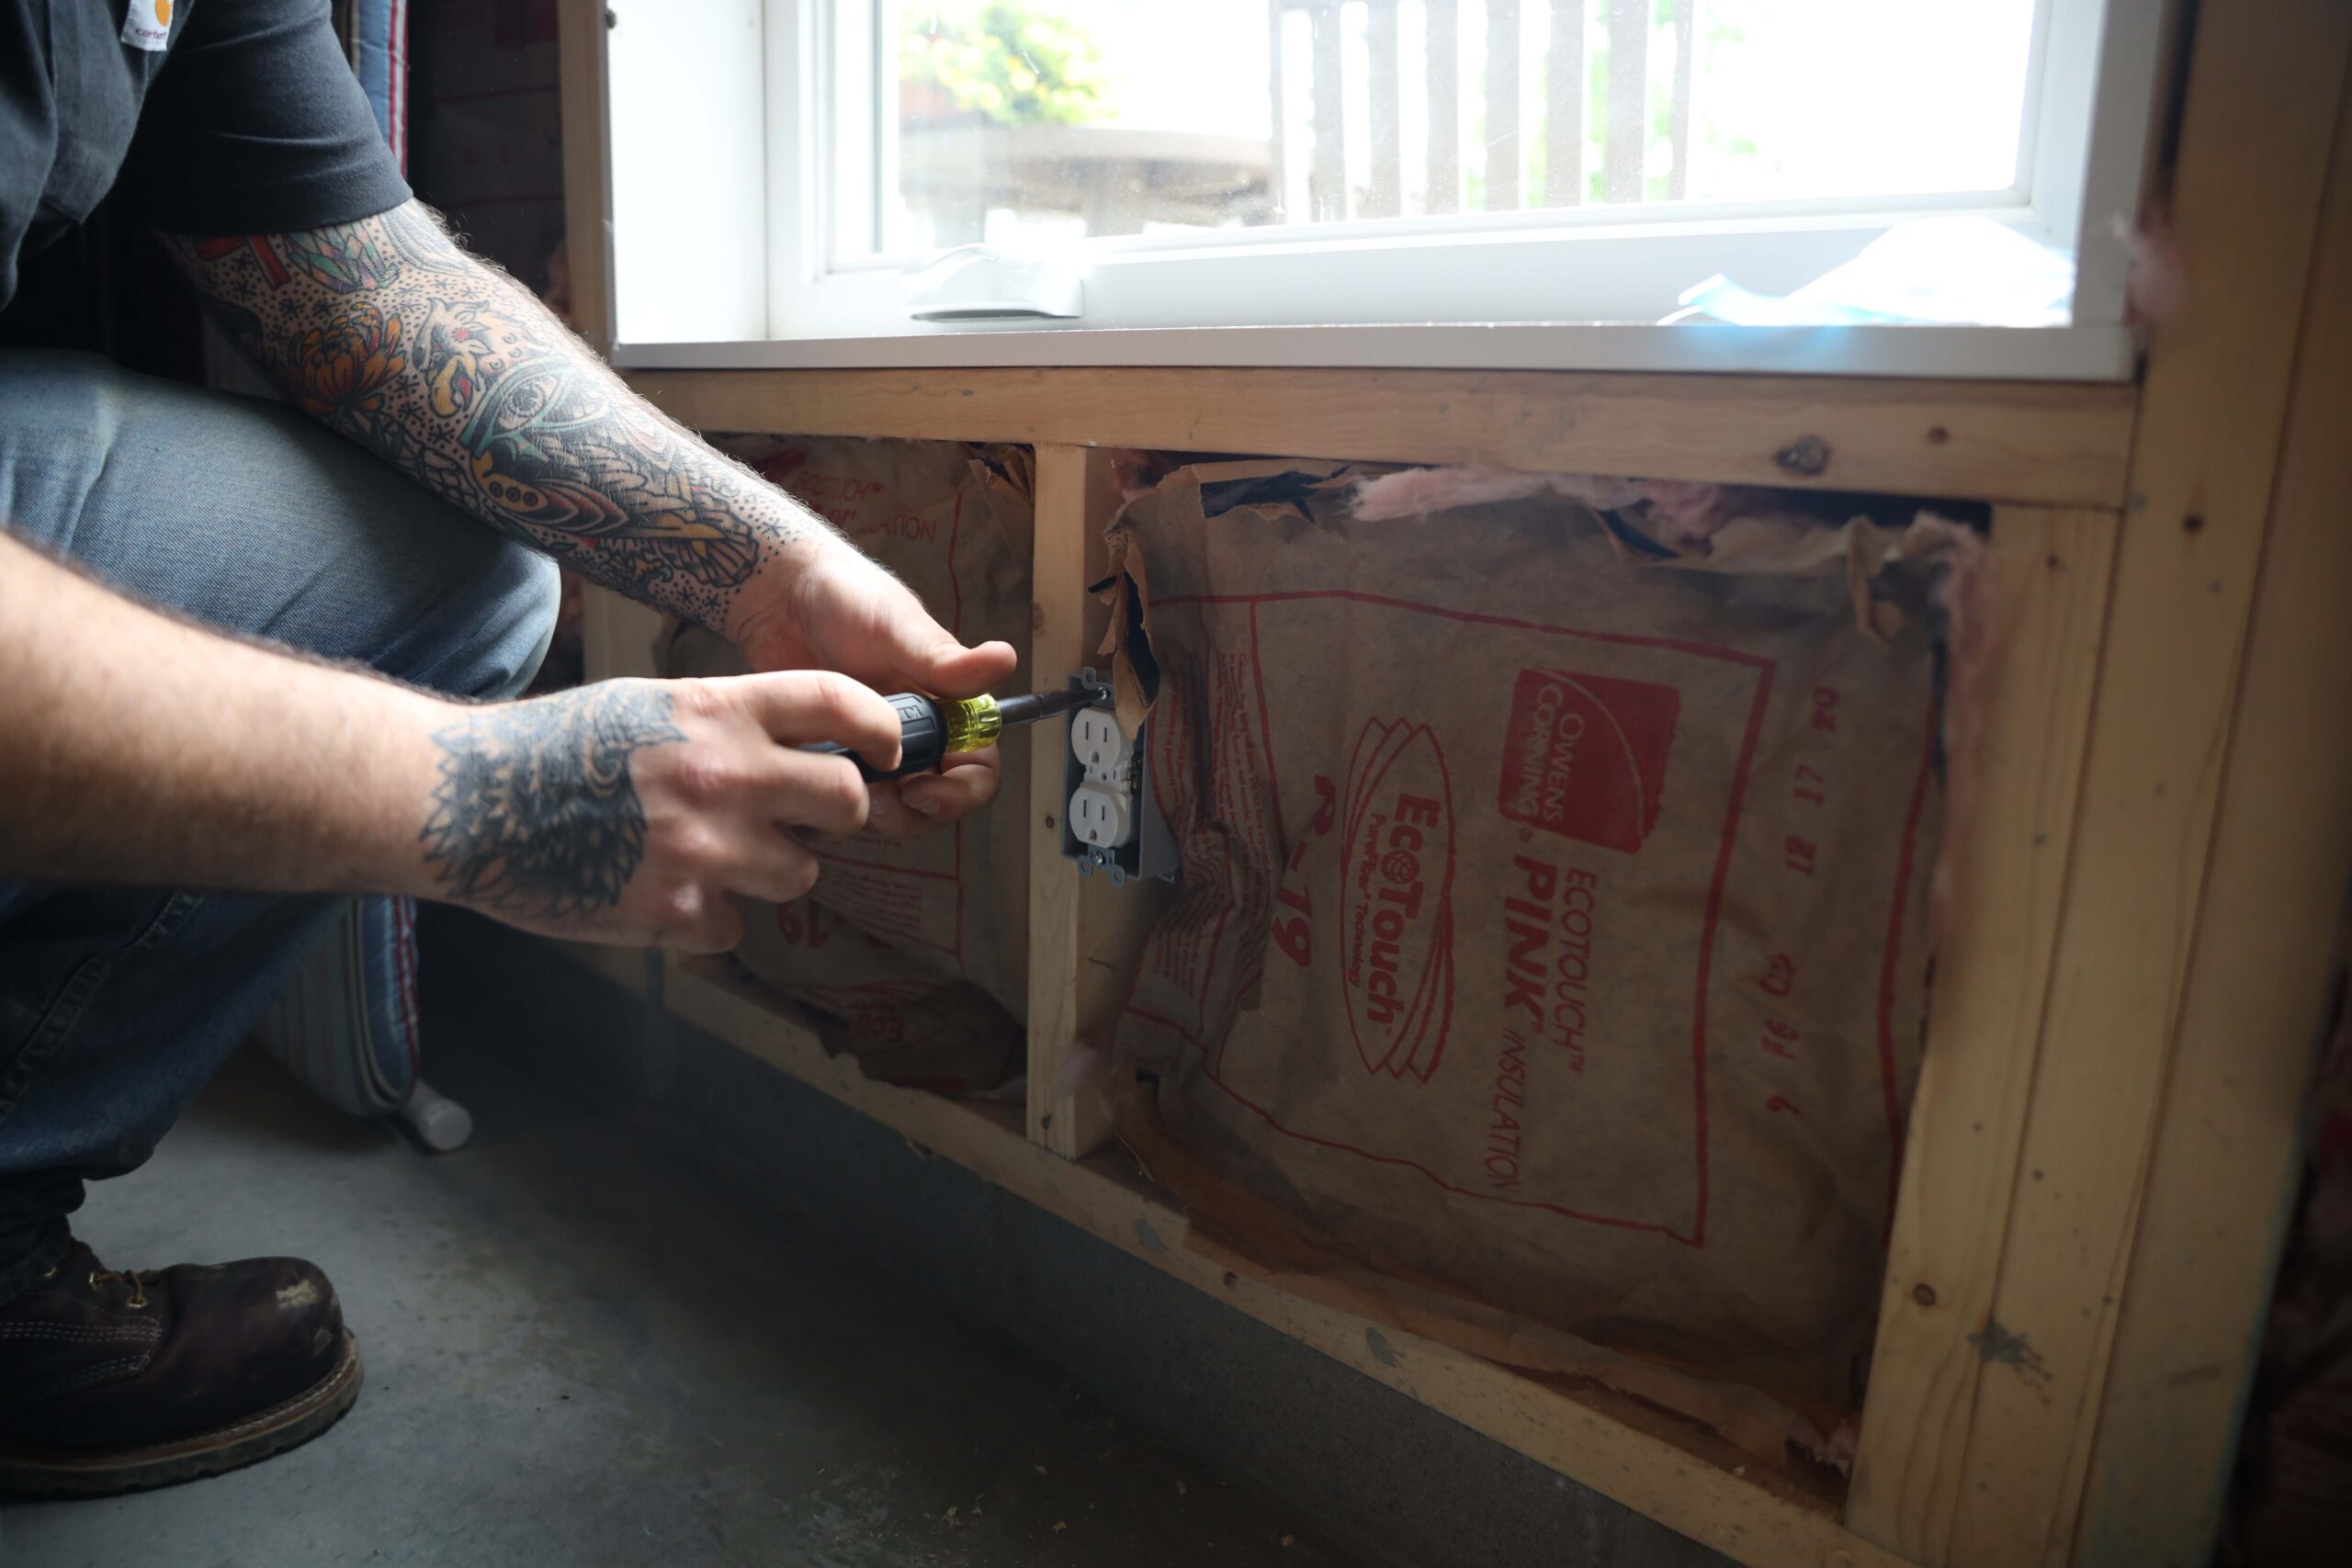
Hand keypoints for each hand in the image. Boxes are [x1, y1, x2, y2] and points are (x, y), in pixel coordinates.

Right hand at [417, 673, 901, 951]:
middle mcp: (723, 776)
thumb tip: (799, 757)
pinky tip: (655, 892)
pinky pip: (732, 926)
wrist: (467, 802)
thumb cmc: (555, 749)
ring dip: (768, 872)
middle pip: (848, 803)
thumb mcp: (651, 706)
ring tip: (706, 856)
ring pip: (799, 875)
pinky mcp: (674, 912)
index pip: (840, 705)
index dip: (880, 729)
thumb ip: (727, 726)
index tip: (888, 750)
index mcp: (718, 711)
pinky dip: (704, 919)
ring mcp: (703, 849)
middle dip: (835, 815)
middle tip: (799, 820)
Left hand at [729, 546, 1018, 836]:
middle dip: (913, 814)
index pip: (977, 768)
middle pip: (937, 804)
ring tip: (839, 790)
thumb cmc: (845, 597)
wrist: (777, 595)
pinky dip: (831, 805)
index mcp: (946, 707)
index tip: (923, 789)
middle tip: (875, 801)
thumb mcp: (896, 626)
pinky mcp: (830, 760)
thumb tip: (1003, 661)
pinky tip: (809, 783)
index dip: (962, 791)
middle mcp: (915, 737)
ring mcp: (872, 753)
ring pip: (891, 812)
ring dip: (872, 815)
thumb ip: (944, 659)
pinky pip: (841, 802)